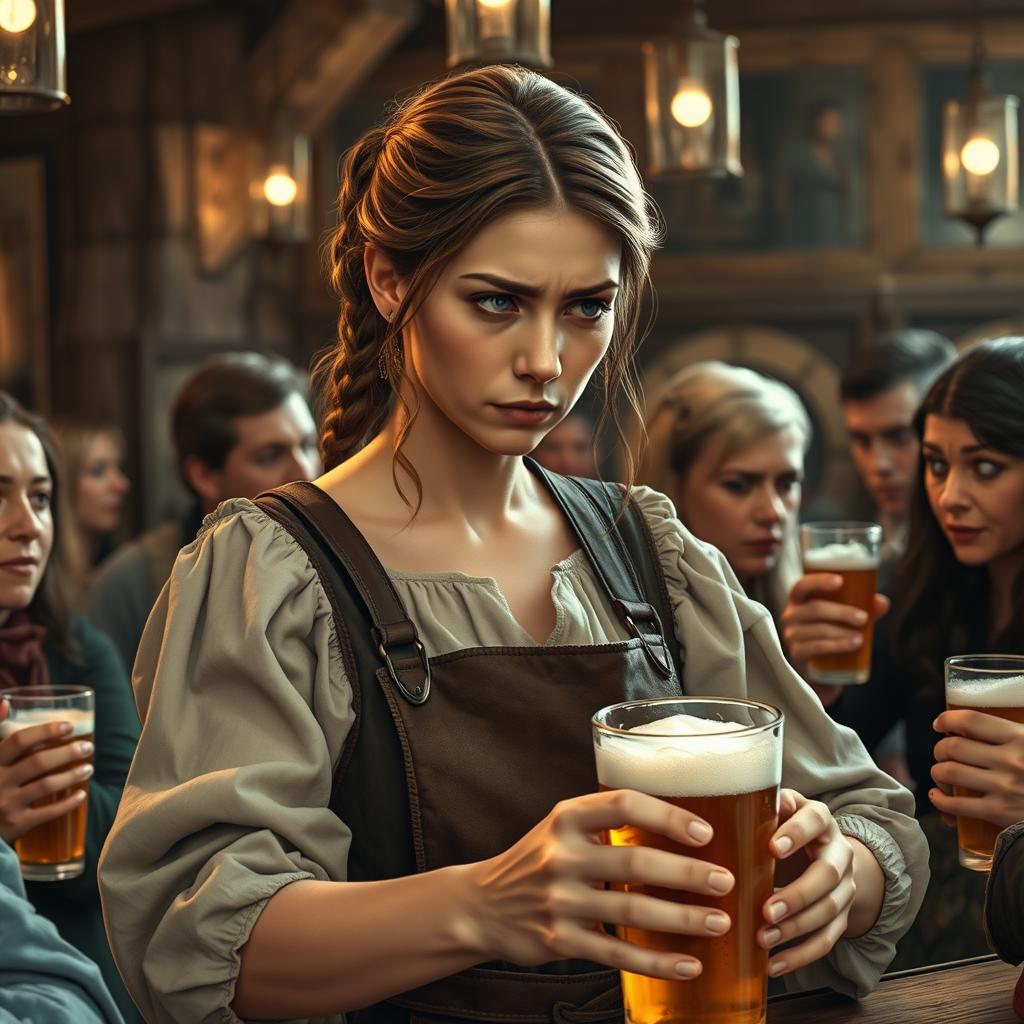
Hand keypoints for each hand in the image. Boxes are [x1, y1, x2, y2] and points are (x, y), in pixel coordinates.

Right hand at [0, 698, 93, 843]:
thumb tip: (6, 703)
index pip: (18, 741)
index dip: (45, 731)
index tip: (69, 725)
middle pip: (38, 762)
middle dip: (67, 752)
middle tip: (88, 747)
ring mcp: (5, 806)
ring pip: (46, 785)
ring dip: (72, 775)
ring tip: (89, 768)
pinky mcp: (15, 826)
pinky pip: (47, 813)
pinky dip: (68, 803)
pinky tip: (81, 794)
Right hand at [468, 789, 735, 981]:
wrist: (482, 905)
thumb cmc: (539, 860)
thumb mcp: (563, 828)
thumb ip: (608, 823)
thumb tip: (683, 823)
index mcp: (567, 817)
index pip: (622, 805)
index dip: (667, 816)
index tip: (705, 832)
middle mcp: (562, 855)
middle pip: (634, 863)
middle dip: (686, 874)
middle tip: (726, 881)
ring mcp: (559, 900)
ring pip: (630, 912)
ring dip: (681, 919)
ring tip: (720, 922)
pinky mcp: (559, 940)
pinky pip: (616, 954)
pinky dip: (656, 962)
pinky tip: (688, 965)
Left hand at [758, 789, 855, 976]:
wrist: (821, 851)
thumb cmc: (784, 827)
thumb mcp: (778, 811)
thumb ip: (763, 805)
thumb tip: (741, 798)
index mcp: (821, 820)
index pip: (815, 820)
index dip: (797, 832)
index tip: (773, 847)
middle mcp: (840, 852)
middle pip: (828, 875)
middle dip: (797, 895)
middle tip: (766, 910)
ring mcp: (845, 888)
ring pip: (829, 911)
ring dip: (795, 929)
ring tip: (763, 938)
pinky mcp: (842, 918)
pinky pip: (827, 940)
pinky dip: (801, 956)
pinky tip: (774, 964)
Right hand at [781, 574, 888, 698]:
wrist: (821, 668)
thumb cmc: (832, 632)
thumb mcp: (846, 617)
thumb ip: (863, 607)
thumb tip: (881, 602)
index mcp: (799, 599)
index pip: (803, 585)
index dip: (819, 581)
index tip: (840, 581)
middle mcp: (790, 615)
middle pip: (814, 609)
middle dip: (841, 612)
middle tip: (863, 617)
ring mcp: (791, 635)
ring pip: (818, 629)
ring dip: (842, 633)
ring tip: (861, 637)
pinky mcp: (796, 654)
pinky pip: (816, 647)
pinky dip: (836, 645)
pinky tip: (853, 645)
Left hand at [930, 709, 1023, 829]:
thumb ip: (1016, 731)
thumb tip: (981, 723)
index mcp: (1021, 737)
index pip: (971, 720)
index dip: (948, 719)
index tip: (940, 723)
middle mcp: (1010, 760)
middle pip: (953, 746)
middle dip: (940, 748)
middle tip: (942, 752)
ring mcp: (1004, 787)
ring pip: (948, 772)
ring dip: (937, 772)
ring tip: (941, 772)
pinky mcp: (1000, 813)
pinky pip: (956, 805)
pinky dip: (940, 800)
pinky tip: (938, 796)